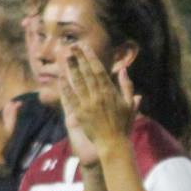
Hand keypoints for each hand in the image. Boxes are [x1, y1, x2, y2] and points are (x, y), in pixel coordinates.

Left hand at [60, 47, 136, 163]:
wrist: (113, 144)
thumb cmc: (123, 125)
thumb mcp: (130, 105)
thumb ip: (127, 86)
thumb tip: (124, 70)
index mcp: (110, 93)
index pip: (99, 71)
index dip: (91, 57)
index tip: (85, 47)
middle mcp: (98, 96)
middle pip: (86, 73)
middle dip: (79, 58)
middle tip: (73, 46)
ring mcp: (87, 105)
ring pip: (77, 82)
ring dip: (71, 68)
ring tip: (66, 56)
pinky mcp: (79, 114)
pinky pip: (70, 98)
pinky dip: (65, 87)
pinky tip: (61, 78)